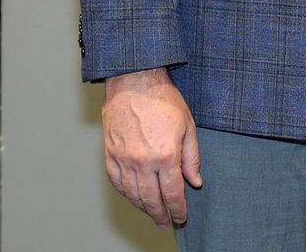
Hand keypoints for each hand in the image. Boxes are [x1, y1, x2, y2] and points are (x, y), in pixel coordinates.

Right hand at [101, 67, 202, 227]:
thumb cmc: (163, 99)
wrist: (134, 81)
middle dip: (160, 215)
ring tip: (151, 213)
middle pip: (151, 199)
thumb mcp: (187, 126)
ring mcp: (124, 159)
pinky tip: (133, 197)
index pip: (172, 193)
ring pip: (132, 194)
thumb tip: (195, 181)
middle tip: (165, 223)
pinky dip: (125, 193)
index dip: (177, 209)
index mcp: (166, 155)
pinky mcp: (110, 154)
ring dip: (143, 207)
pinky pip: (117, 182)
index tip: (181, 217)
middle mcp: (143, 161)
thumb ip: (192, 157)